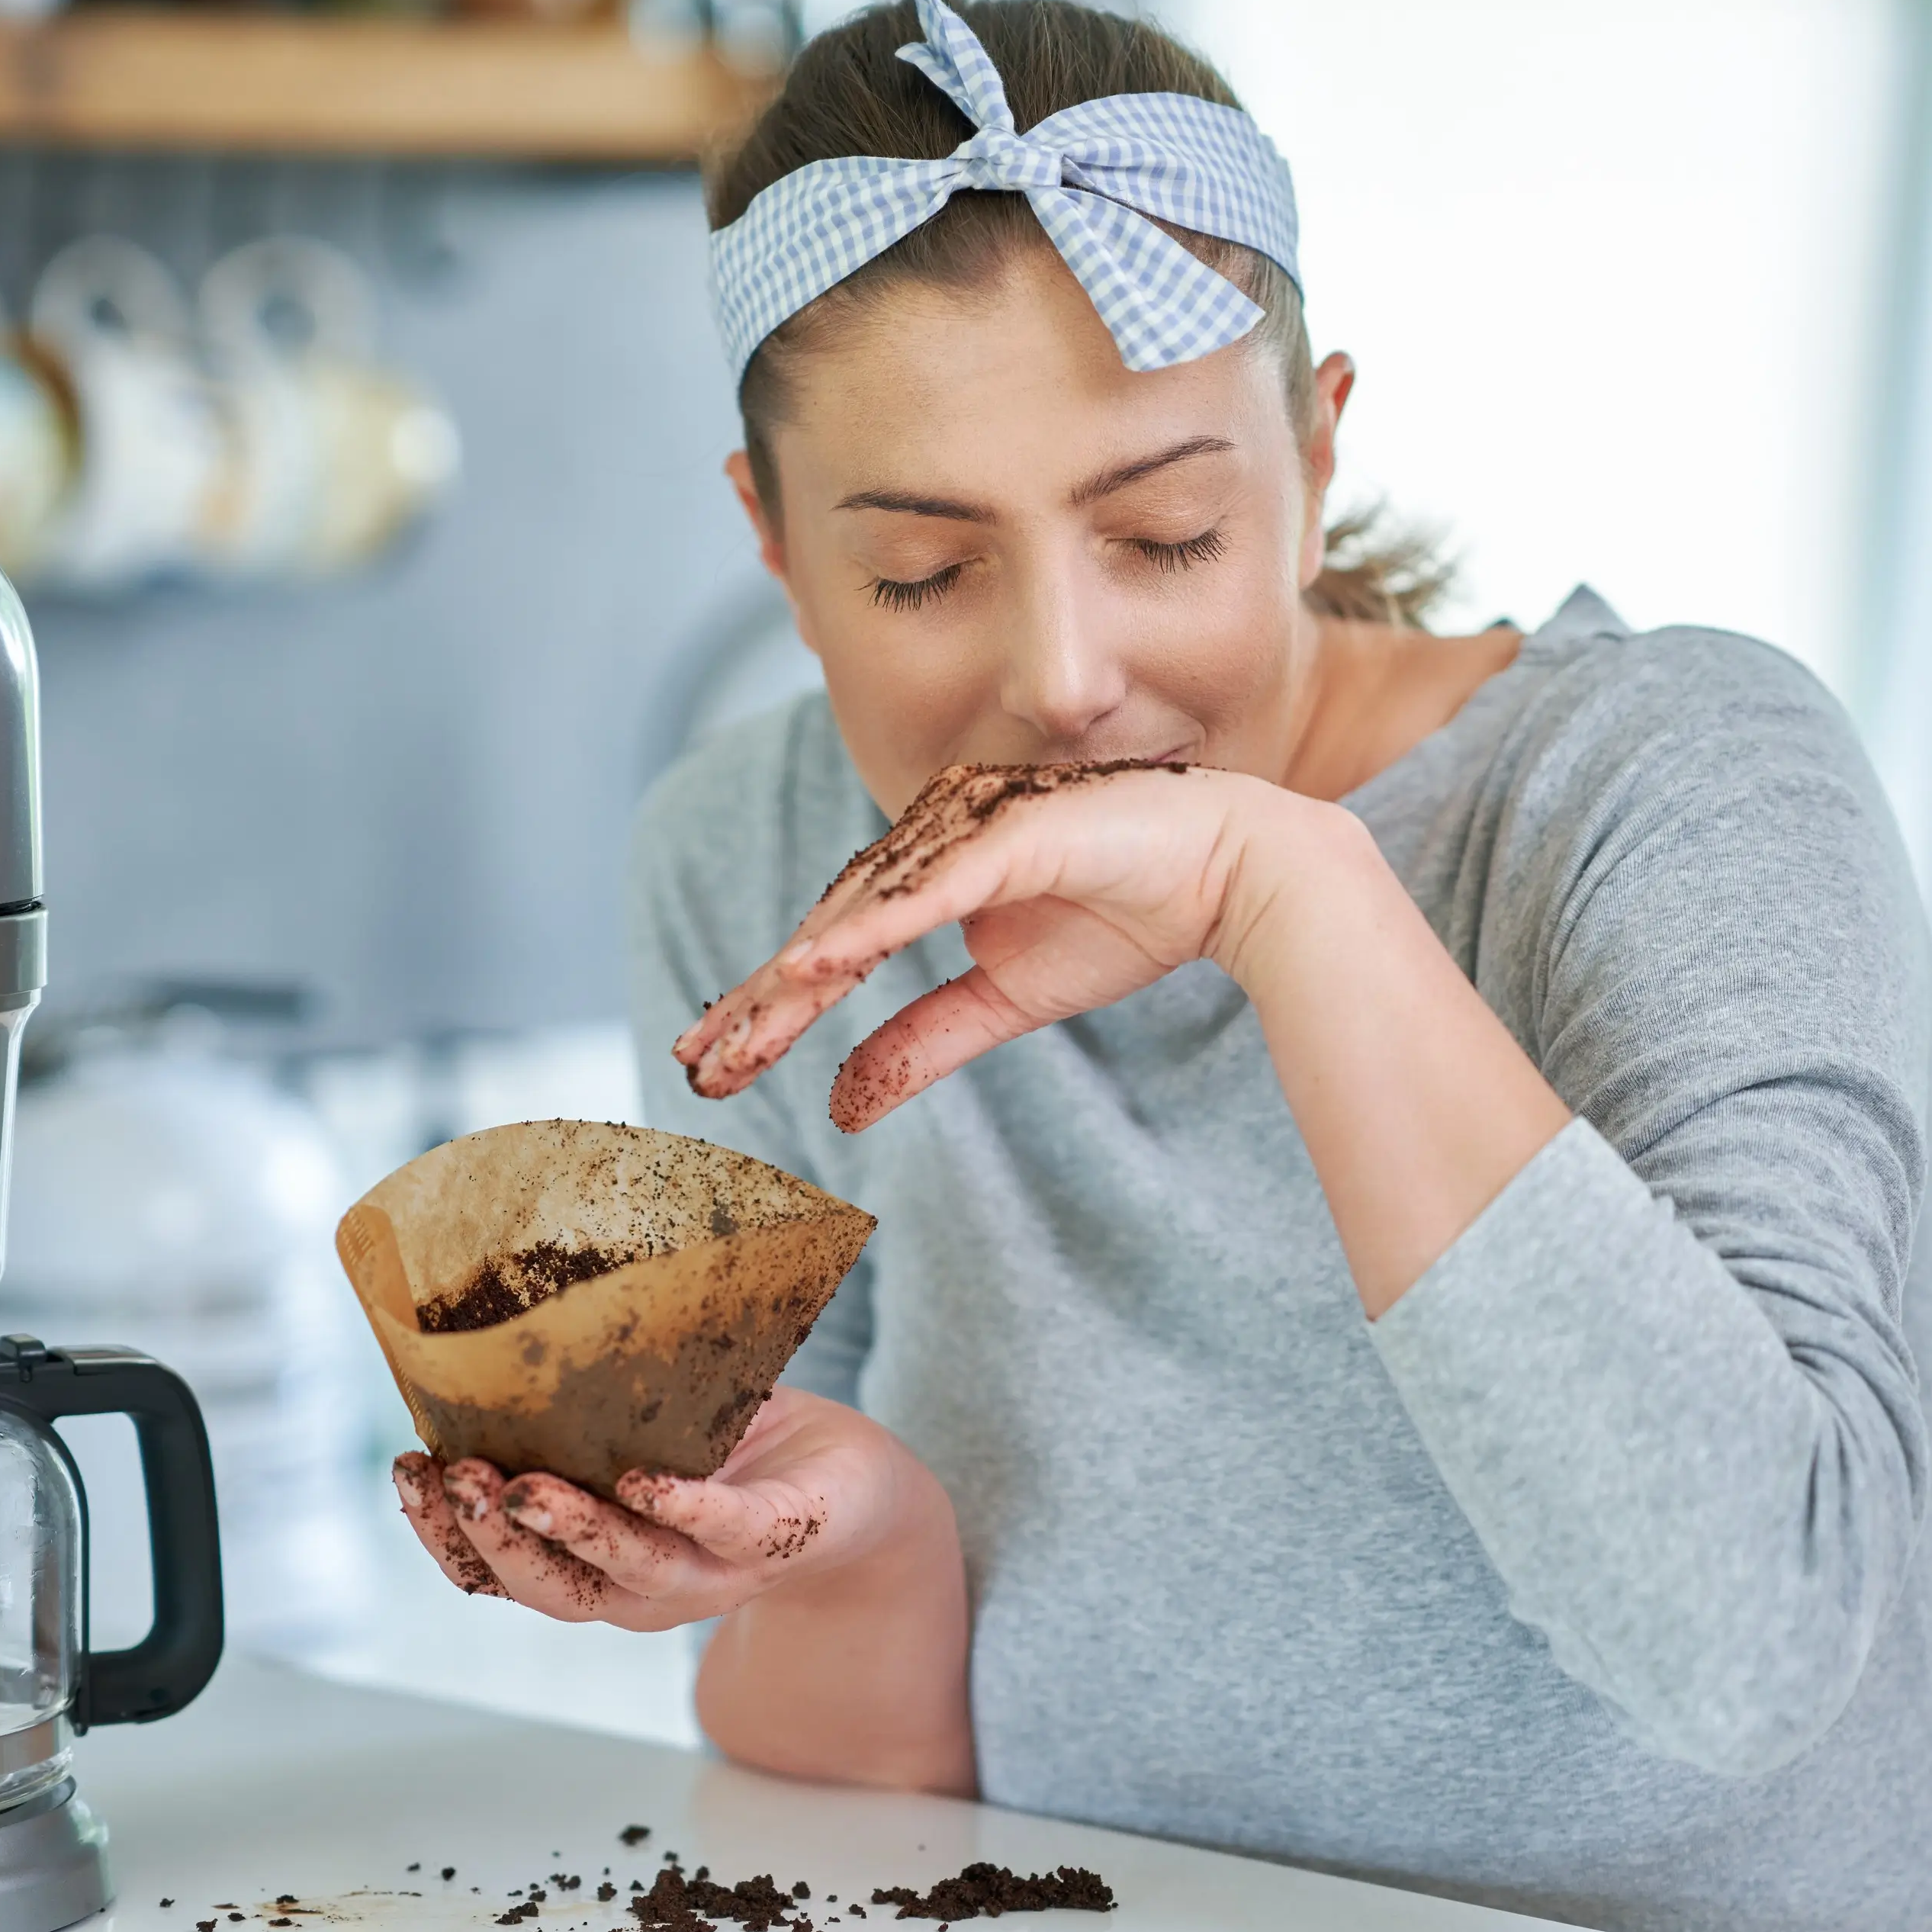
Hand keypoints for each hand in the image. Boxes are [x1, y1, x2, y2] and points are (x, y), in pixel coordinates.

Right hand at [387, 1386, 934, 1631]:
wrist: (860, 1492)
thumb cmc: (741, 1453)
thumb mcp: (645, 1429)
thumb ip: (581, 1400)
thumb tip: (506, 1297)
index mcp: (599, 1562)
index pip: (502, 1569)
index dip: (447, 1534)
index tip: (408, 1472)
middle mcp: (646, 1586)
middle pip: (551, 1586)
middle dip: (492, 1537)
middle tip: (454, 1478)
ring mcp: (713, 1570)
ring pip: (627, 1571)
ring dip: (571, 1531)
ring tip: (523, 1486)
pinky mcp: (779, 1536)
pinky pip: (725, 1528)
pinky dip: (682, 1508)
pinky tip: (642, 1480)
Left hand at [674, 758, 1321, 1129]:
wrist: (1235, 873)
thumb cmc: (1128, 916)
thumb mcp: (1006, 1002)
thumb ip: (923, 1044)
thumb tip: (840, 1107)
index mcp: (930, 870)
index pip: (833, 947)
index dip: (769, 1006)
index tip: (709, 1062)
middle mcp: (936, 835)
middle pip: (831, 927)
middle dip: (763, 1000)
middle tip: (697, 1062)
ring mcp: (974, 824)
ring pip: (868, 906)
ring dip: (805, 969)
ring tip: (747, 1031)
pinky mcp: (1018, 828)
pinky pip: (934, 882)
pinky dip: (877, 921)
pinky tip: (821, 964)